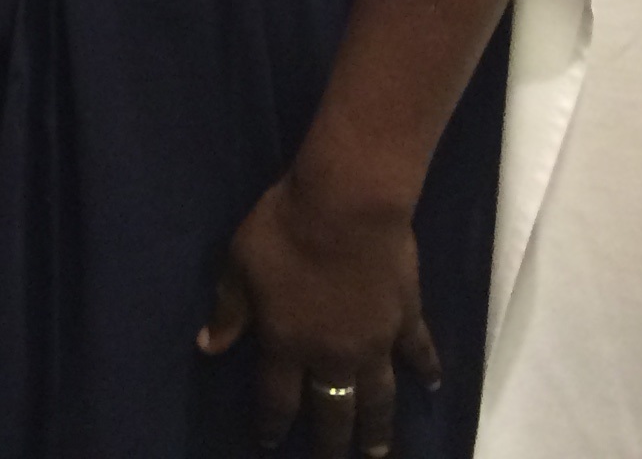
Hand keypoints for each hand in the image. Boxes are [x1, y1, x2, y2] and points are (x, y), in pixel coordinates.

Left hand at [197, 169, 438, 456]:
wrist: (345, 207)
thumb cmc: (282, 232)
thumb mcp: (238, 267)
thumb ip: (229, 311)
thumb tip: (208, 347)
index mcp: (288, 343)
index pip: (278, 397)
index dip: (273, 424)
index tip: (270, 444)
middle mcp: (333, 354)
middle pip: (333, 409)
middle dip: (331, 441)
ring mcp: (376, 341)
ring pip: (379, 397)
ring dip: (379, 427)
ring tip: (379, 451)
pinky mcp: (407, 318)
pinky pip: (420, 352)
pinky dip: (428, 371)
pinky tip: (432, 386)